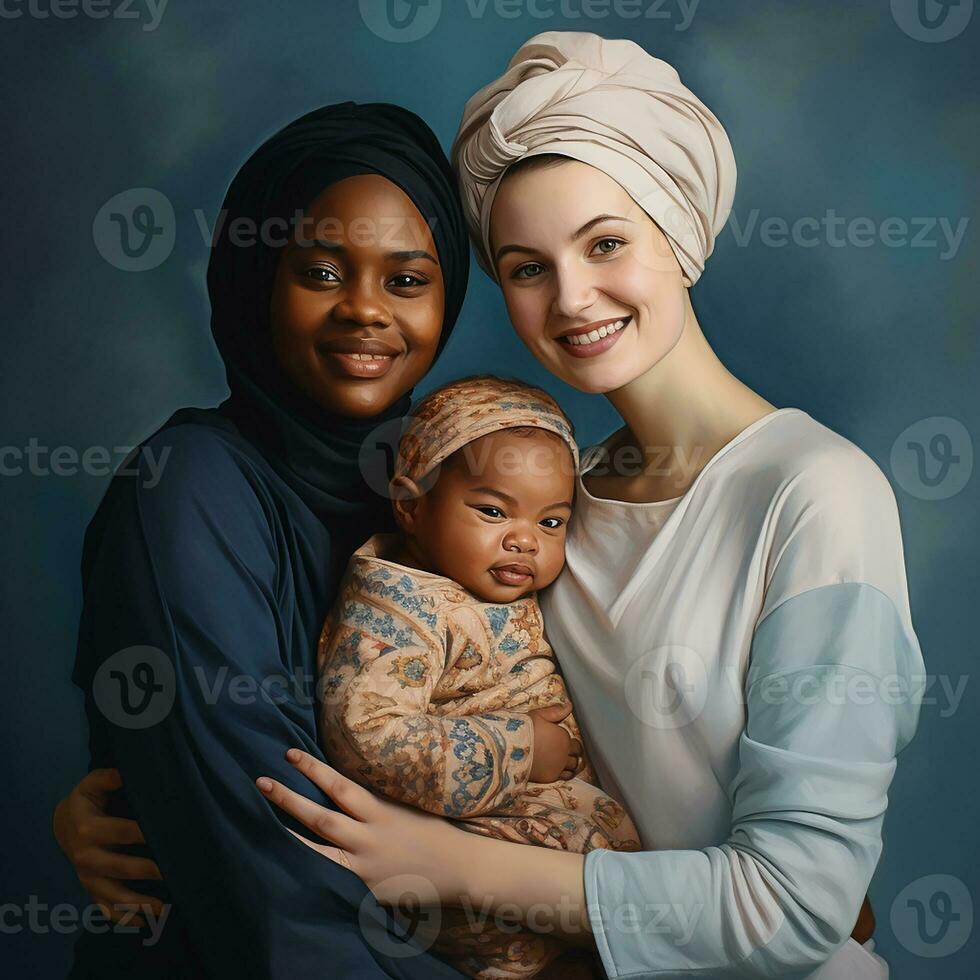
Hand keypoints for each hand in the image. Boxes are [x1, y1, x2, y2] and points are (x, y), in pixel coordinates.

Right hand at [53, 768, 162, 925]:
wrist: (63, 822)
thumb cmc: (87, 800)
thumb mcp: (93, 783)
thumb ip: (109, 777)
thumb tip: (126, 772)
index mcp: (88, 828)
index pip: (123, 832)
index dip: (148, 833)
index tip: (175, 834)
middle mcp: (86, 856)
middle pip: (120, 867)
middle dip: (149, 870)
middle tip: (178, 871)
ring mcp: (87, 877)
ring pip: (112, 895)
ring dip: (138, 904)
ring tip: (164, 908)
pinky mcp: (91, 888)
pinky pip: (105, 908)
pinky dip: (123, 918)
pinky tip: (144, 923)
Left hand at [257, 749, 471, 907]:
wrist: (460, 868)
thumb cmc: (431, 831)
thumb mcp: (404, 806)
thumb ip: (374, 800)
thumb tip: (341, 784)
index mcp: (380, 813)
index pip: (340, 786)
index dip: (313, 770)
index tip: (289, 754)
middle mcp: (368, 839)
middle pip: (320, 817)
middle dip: (288, 799)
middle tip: (261, 782)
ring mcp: (365, 869)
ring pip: (318, 853)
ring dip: (287, 838)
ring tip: (258, 826)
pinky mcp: (365, 894)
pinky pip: (330, 885)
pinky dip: (309, 877)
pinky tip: (283, 873)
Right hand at [528, 703, 581, 782]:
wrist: (510, 749)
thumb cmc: (523, 729)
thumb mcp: (539, 715)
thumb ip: (556, 711)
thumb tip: (569, 706)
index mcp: (563, 736)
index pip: (574, 740)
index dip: (568, 740)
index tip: (562, 740)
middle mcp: (565, 752)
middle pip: (577, 754)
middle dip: (574, 752)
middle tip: (567, 751)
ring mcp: (559, 765)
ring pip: (574, 766)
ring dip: (572, 763)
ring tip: (565, 761)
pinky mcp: (552, 777)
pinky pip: (566, 777)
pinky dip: (566, 774)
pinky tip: (561, 771)